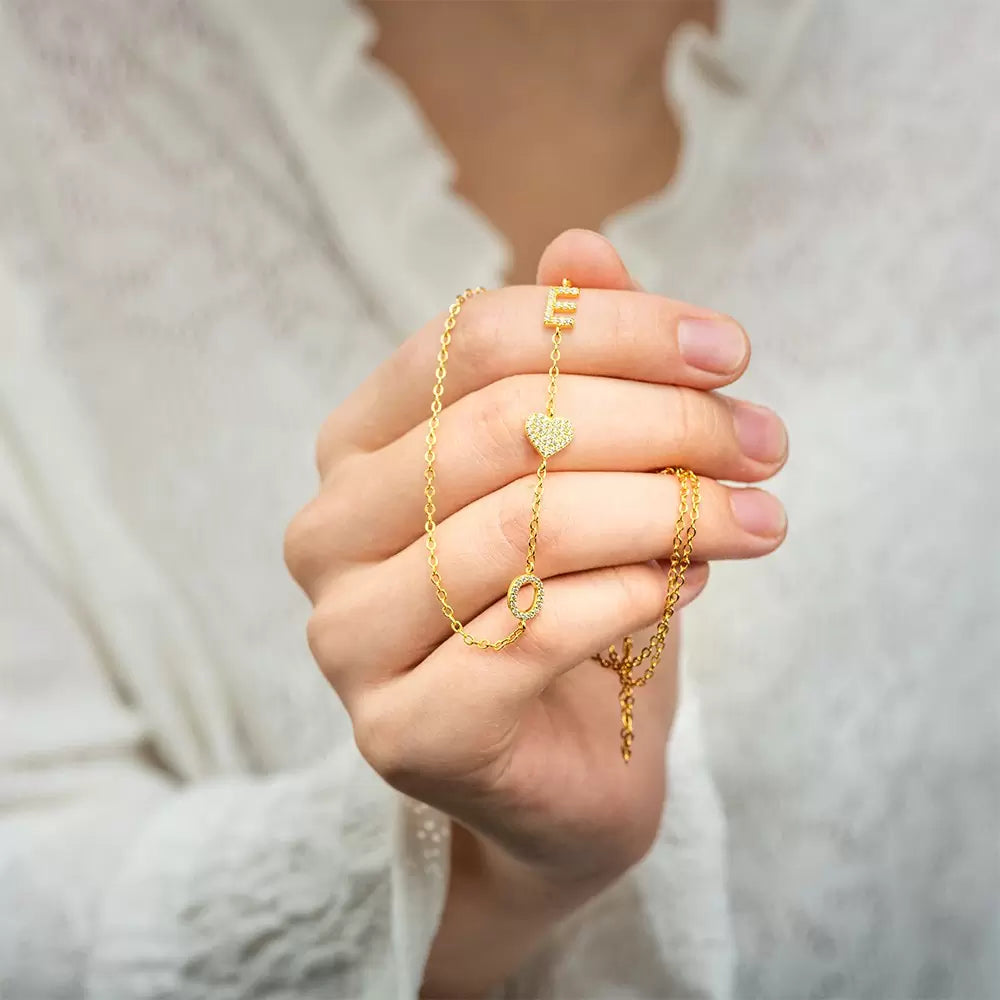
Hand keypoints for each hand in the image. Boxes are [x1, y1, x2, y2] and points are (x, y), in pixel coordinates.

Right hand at [285, 231, 787, 995]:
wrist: (560, 764)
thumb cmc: (567, 601)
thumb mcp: (581, 469)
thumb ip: (573, 359)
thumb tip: (584, 244)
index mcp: (358, 446)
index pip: (470, 339)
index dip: (612, 328)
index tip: (730, 350)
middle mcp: (328, 531)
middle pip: (501, 427)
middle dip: (661, 422)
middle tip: (764, 441)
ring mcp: (348, 637)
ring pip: (523, 528)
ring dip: (669, 511)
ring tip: (754, 516)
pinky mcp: (401, 729)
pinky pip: (537, 630)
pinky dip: (638, 594)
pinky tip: (691, 583)